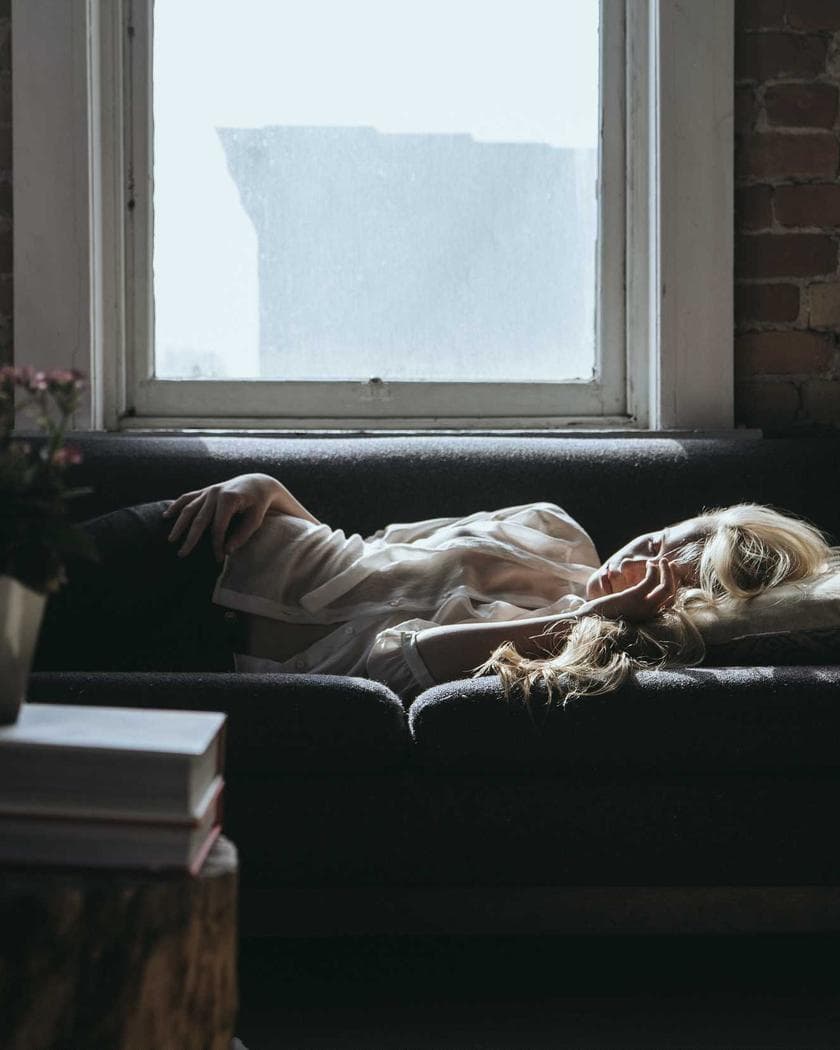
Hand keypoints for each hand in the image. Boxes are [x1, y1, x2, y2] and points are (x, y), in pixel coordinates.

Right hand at [162, 473, 282, 560]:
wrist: (257, 483)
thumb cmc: (258, 504)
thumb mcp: (256, 519)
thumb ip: (242, 535)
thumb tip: (227, 551)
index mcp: (229, 499)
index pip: (218, 527)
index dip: (217, 544)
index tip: (218, 559)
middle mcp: (215, 493)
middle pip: (199, 519)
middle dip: (190, 539)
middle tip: (182, 554)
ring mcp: (208, 490)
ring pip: (189, 508)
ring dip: (179, 524)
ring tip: (171, 540)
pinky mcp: (205, 490)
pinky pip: (187, 497)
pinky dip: (176, 506)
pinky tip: (166, 516)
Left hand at [582, 557, 678, 622]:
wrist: (586, 622)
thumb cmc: (601, 616)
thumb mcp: (623, 610)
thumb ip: (634, 604)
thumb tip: (639, 592)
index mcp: (648, 618)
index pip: (670, 603)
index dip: (674, 587)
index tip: (671, 574)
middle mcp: (650, 615)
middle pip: (672, 595)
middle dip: (674, 577)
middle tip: (670, 564)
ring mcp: (643, 607)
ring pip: (666, 587)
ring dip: (666, 571)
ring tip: (662, 561)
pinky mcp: (634, 598)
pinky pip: (651, 580)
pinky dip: (653, 569)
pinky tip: (649, 564)